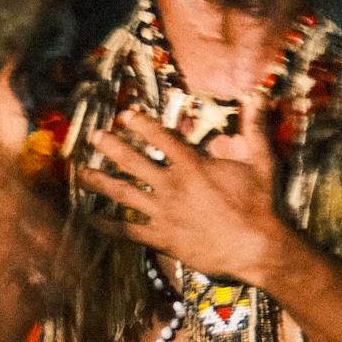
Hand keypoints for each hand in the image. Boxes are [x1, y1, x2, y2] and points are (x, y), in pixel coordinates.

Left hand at [74, 111, 307, 285]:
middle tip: (93, 137)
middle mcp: (171, 185)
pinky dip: (107, 225)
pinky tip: (89, 219)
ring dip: (99, 182)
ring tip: (79, 173)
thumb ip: (254, 127)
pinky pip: (128, 231)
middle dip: (110, 147)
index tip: (125, 115)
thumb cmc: (260, 204)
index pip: (160, 137)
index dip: (141, 124)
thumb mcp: (261, 161)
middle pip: (132, 161)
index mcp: (192, 165)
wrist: (258, 248)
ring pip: (123, 193)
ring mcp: (163, 212)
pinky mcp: (162, 238)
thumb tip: (259, 93)